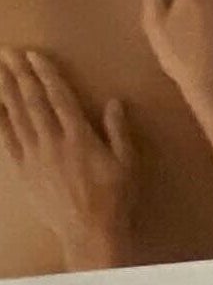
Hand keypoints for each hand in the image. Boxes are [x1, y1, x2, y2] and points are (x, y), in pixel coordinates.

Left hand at [0, 49, 137, 269]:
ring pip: (16, 116)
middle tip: (8, 53)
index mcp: (80, 137)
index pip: (59, 97)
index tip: (34, 55)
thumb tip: (114, 102)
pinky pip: (6, 140)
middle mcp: (53, 141)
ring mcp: (34, 156)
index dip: (45, 74)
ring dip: (6, 91)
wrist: (89, 231)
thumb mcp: (127, 163)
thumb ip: (119, 131)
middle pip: (32, 102)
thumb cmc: (114, 197)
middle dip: (20, 75)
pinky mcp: (22, 170)